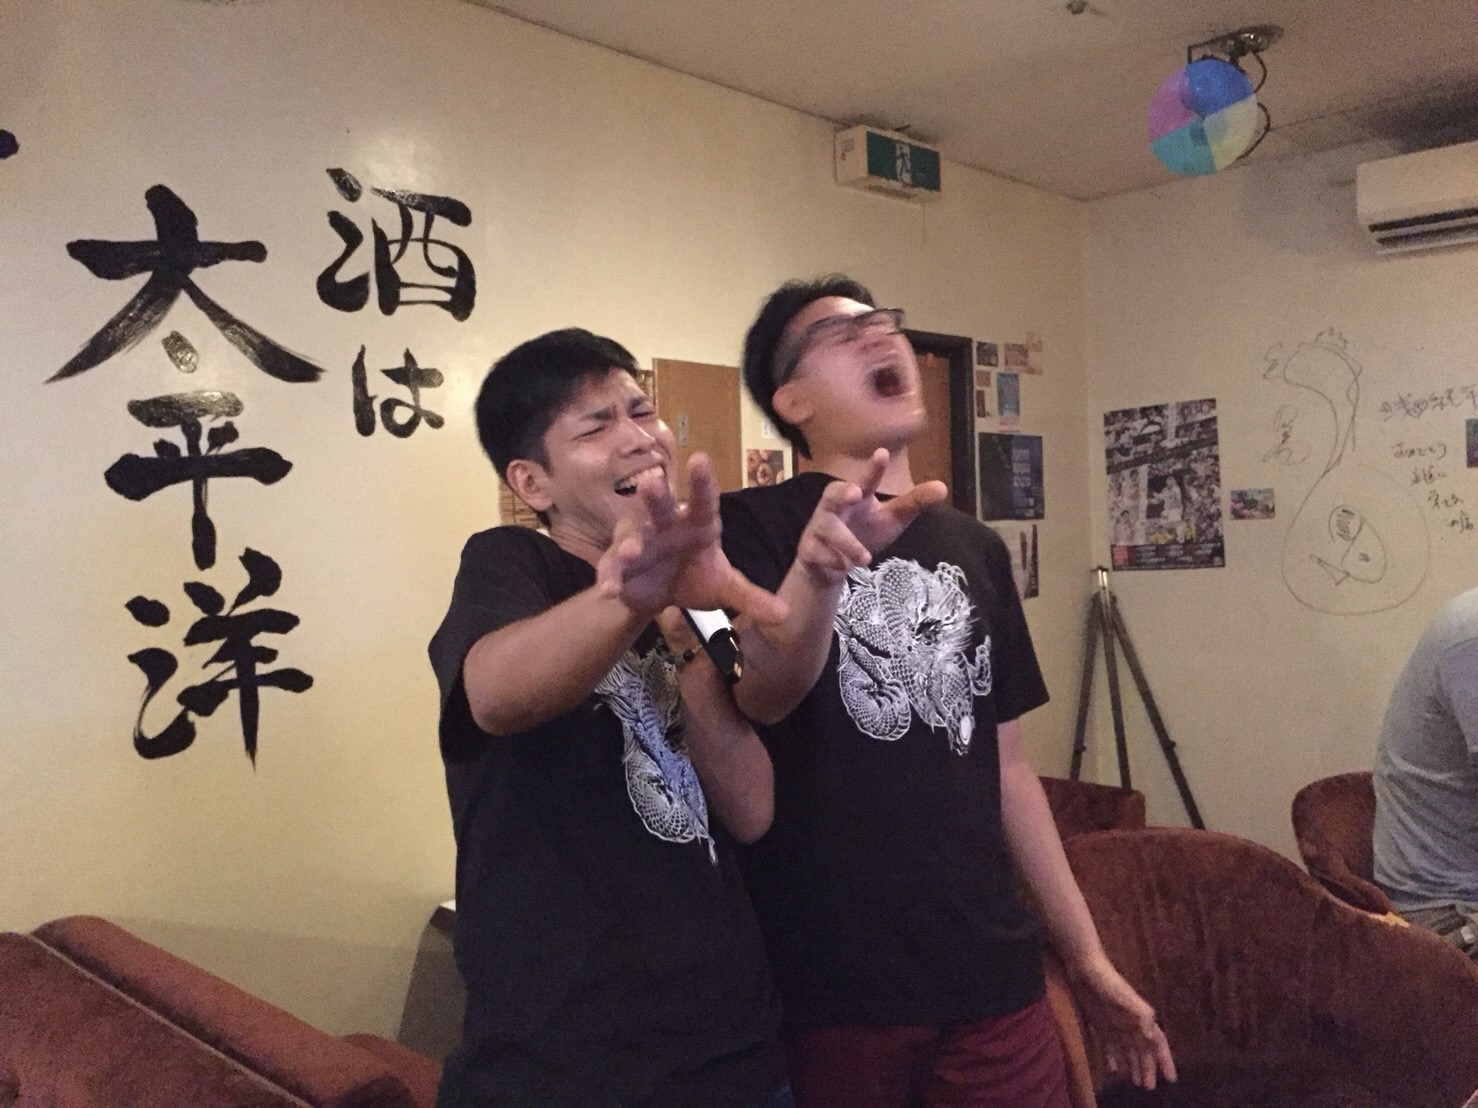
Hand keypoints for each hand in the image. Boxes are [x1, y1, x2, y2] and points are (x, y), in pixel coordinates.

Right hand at [598, 454, 788, 624]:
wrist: (661, 595)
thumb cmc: (696, 576)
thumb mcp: (725, 588)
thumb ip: (751, 598)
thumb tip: (785, 615)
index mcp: (698, 524)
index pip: (705, 500)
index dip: (702, 481)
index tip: (699, 458)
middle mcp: (667, 525)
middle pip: (661, 506)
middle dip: (656, 496)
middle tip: (653, 484)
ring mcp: (639, 542)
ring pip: (631, 533)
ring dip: (630, 541)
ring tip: (632, 552)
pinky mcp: (618, 564)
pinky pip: (612, 567)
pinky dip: (610, 577)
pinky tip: (610, 590)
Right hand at [798, 449, 947, 582]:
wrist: (831, 565)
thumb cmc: (864, 532)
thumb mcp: (892, 519)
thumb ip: (913, 503)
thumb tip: (943, 487)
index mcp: (857, 496)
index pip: (866, 479)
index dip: (873, 468)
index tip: (882, 453)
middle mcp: (835, 507)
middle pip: (832, 493)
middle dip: (842, 492)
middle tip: (855, 493)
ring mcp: (819, 527)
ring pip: (827, 528)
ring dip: (846, 542)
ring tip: (865, 557)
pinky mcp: (808, 548)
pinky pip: (816, 552)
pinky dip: (831, 560)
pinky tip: (842, 567)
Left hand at [1069, 951, 1175, 1090]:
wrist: (1085, 967)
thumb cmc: (1108, 982)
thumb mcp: (1126, 997)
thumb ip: (1142, 1014)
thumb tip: (1152, 1035)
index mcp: (1140, 1019)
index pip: (1157, 1043)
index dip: (1164, 1060)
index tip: (1171, 1079)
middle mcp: (1130, 1024)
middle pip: (1143, 1050)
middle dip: (1148, 1068)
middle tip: (1149, 1088)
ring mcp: (1115, 1024)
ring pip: (1128, 1049)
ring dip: (1133, 1065)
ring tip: (1135, 1082)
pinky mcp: (1099, 1022)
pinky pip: (1108, 1044)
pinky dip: (1112, 1056)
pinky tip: (1112, 1068)